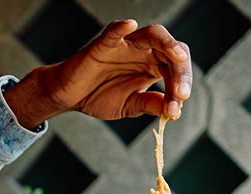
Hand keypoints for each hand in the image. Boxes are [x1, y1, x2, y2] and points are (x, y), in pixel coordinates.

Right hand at [4, 20, 191, 127]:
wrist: (70, 97)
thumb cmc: (99, 96)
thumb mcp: (129, 105)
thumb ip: (148, 103)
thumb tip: (171, 110)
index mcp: (154, 66)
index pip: (176, 71)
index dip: (179, 90)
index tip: (174, 111)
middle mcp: (145, 52)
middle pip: (172, 52)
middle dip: (180, 72)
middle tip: (180, 93)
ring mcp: (126, 45)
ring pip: (154, 35)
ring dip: (168, 43)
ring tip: (178, 56)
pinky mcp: (104, 45)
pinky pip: (114, 32)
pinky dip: (121, 27)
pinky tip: (130, 25)